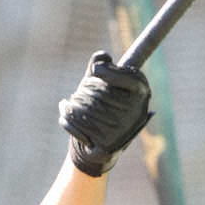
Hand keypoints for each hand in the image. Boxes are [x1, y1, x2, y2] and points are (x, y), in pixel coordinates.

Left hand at [58, 51, 151, 176]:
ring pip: (87, 109)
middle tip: (76, 95)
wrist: (100, 147)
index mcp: (141, 92)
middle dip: (83, 91)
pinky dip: (67, 119)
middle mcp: (136, 112)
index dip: (107, 72)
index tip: (95, 70)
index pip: (124, 77)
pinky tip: (64, 114)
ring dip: (72, 106)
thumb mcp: (104, 85)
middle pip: (100, 93)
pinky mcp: (107, 144)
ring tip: (68, 105)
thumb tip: (101, 57)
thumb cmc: (102, 108)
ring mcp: (122, 129)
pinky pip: (80, 125)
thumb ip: (102, 68)